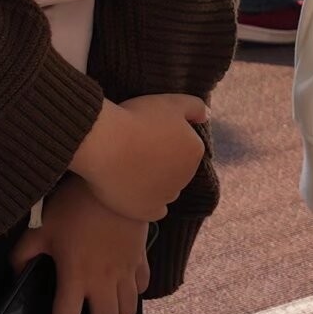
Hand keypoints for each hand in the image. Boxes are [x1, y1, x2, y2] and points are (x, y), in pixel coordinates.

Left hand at [15, 176, 147, 313]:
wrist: (119, 181)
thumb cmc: (76, 204)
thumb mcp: (41, 226)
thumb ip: (24, 253)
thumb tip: (15, 270)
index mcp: (76, 276)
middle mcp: (104, 281)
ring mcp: (126, 270)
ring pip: (128, 308)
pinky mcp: (140, 258)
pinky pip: (142, 285)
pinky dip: (134, 292)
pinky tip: (125, 289)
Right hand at [71, 93, 207, 221]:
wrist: (105, 143)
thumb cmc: (136, 119)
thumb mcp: (170, 102)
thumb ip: (195, 107)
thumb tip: (206, 116)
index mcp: (194, 150)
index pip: (184, 149)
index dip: (164, 142)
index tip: (147, 135)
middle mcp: (186, 176)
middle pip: (176, 171)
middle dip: (162, 164)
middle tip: (136, 152)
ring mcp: (168, 196)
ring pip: (166, 191)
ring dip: (155, 185)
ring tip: (130, 170)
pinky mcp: (148, 211)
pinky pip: (155, 211)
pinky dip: (148, 204)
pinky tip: (135, 193)